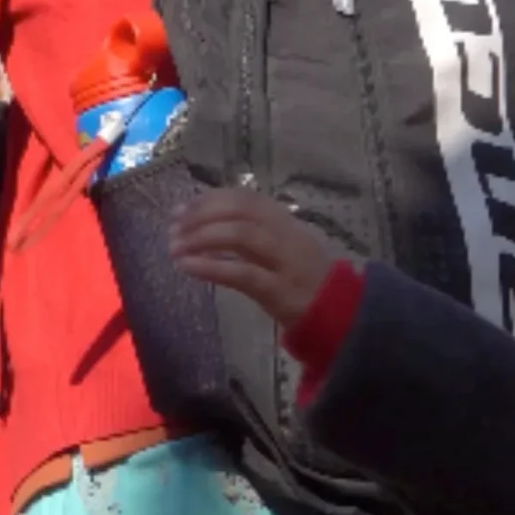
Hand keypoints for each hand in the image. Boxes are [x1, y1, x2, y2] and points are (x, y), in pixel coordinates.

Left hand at [170, 188, 334, 328]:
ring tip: (175, 248)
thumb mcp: (281, 250)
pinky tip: (187, 267)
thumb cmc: (305, 283)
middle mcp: (288, 236)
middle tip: (173, 228)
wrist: (341, 316)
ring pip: (242, 236)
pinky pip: (242, 273)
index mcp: (286, 222)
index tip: (180, 209)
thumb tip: (202, 224)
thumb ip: (251, 235)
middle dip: (201, 215)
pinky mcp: (281, 291)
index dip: (209, 200)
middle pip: (241, 211)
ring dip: (202, 237)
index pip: (246, 198)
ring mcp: (286, 262)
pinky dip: (210, 267)